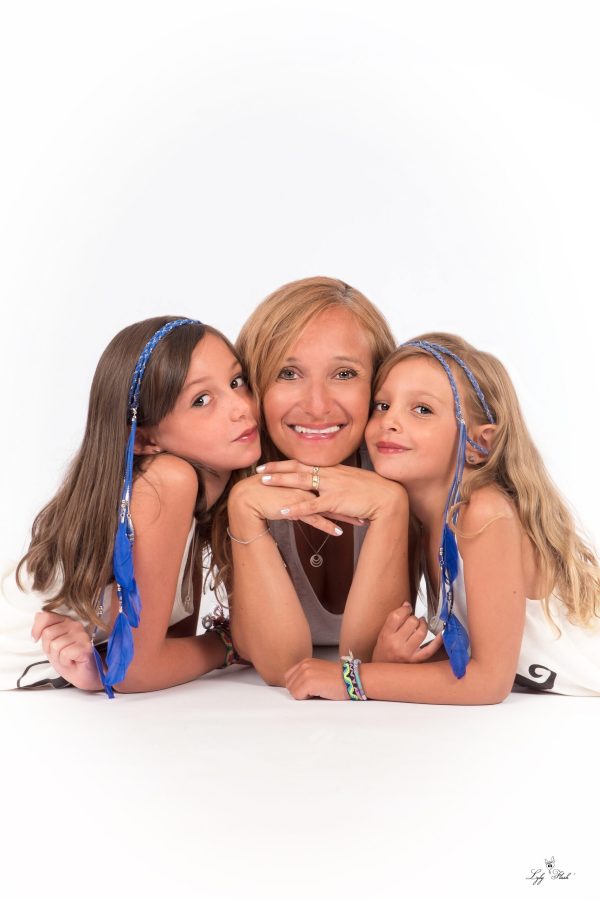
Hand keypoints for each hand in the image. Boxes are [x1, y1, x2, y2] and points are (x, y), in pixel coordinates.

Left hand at [31, 611, 101, 690]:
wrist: (82, 675)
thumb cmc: (67, 659)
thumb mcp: (50, 644)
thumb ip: (44, 628)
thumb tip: (38, 614)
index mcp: (65, 621)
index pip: (46, 616)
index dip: (37, 629)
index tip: (36, 639)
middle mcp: (74, 625)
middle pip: (48, 633)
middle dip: (48, 648)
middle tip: (59, 654)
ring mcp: (81, 635)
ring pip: (55, 645)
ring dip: (57, 657)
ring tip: (66, 658)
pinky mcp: (86, 646)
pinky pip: (65, 653)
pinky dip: (65, 661)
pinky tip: (72, 661)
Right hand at [228, 473, 350, 535]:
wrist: (246, 497)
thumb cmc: (263, 492)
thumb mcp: (285, 488)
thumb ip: (297, 490)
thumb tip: (305, 495)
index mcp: (303, 477)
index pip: (328, 483)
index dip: (344, 489)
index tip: (358, 494)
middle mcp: (304, 484)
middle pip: (333, 492)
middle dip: (351, 500)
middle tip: (366, 506)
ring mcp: (301, 495)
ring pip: (328, 506)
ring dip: (345, 515)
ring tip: (360, 522)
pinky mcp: (295, 508)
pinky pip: (315, 518)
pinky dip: (328, 526)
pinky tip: (340, 533)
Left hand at [257, 460, 406, 523]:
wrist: (388, 497)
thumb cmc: (373, 490)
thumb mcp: (353, 480)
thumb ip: (338, 480)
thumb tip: (328, 482)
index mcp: (333, 469)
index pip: (305, 463)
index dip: (287, 463)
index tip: (272, 463)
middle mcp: (330, 473)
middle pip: (298, 468)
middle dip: (277, 468)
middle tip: (259, 469)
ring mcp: (332, 486)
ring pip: (301, 482)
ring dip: (281, 481)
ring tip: (264, 482)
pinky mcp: (335, 501)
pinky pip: (311, 505)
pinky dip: (296, 507)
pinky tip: (282, 511)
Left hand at [284, 658, 348, 699]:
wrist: (352, 679)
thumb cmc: (339, 680)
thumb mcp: (319, 672)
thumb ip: (306, 676)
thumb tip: (295, 689)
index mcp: (306, 662)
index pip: (288, 677)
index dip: (297, 686)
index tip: (309, 689)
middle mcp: (304, 665)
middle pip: (289, 685)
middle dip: (299, 691)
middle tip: (315, 691)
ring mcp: (306, 673)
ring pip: (292, 691)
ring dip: (303, 695)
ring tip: (318, 691)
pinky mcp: (309, 682)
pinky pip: (298, 696)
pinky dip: (306, 699)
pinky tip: (319, 693)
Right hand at [372, 603, 442, 662]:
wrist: (383, 669)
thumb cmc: (383, 650)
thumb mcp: (383, 633)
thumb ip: (394, 619)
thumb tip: (406, 604)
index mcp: (386, 635)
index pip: (397, 616)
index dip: (405, 609)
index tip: (407, 609)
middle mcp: (396, 644)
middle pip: (411, 622)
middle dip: (414, 618)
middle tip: (412, 620)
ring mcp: (407, 653)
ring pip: (421, 632)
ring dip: (423, 625)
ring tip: (421, 624)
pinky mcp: (416, 660)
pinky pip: (430, 649)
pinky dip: (437, 641)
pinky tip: (440, 634)